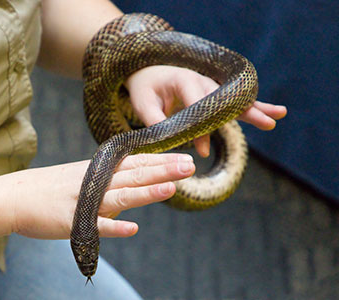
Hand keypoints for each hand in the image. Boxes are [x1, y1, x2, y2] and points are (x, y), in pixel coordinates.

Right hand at [1, 153, 194, 239]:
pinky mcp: (71, 221)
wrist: (15, 195)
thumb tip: (136, 184)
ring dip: (146, 192)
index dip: (161, 161)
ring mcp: (84, 201)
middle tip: (189, 166)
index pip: (137, 163)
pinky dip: (113, 227)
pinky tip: (132, 229)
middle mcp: (96, 182)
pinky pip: (95, 226)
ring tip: (171, 188)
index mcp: (100, 170)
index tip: (185, 158)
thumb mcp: (84, 175)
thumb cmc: (52, 186)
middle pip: (135, 175)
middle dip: (163, 170)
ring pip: (120, 196)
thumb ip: (110, 179)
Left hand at [125, 65, 286, 156]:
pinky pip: (235, 101)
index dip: (201, 130)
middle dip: (245, 111)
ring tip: (278, 116)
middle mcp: (202, 79)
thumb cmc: (145, 88)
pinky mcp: (214, 92)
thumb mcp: (143, 104)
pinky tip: (274, 112)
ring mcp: (210, 85)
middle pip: (226, 99)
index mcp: (183, 79)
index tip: (201, 151)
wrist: (149, 73)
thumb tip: (168, 143)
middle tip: (266, 123)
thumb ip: (155, 122)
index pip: (197, 106)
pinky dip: (254, 106)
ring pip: (236, 99)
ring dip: (256, 108)